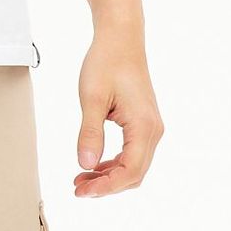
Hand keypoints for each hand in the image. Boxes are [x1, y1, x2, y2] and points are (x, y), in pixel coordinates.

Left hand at [72, 34, 162, 195]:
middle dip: (107, 186)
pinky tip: (94, 165)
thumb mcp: (91, 98)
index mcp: (144, 126)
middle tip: (77, 188)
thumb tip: (86, 165)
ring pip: (134, 167)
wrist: (121, 40)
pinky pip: (133, 154)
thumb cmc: (106, 62)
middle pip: (135, 174)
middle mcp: (153, 130)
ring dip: (110, 177)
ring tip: (81, 179)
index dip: (106, 187)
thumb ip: (89, 133)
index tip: (81, 191)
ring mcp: (151, 128)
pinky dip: (114, 165)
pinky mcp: (143, 124)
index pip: (130, 171)